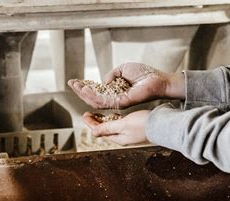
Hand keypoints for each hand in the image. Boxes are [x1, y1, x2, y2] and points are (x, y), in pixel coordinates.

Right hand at [68, 63, 184, 108]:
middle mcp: (114, 99)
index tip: (73, 81)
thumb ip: (111, 75)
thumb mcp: (123, 69)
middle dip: (80, 91)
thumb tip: (103, 81)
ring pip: (96, 102)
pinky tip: (86, 89)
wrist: (158, 79)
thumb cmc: (144, 75)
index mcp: (114, 92)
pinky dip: (94, 96)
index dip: (83, 87)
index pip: (95, 92)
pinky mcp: (122, 103)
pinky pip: (104, 101)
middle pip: (93, 99)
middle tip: (71, 83)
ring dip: (84, 94)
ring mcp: (118, 102)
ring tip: (76, 86)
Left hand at [83, 110, 150, 145]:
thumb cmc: (145, 124)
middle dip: (96, 122)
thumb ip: (108, 128)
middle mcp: (123, 137)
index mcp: (119, 138)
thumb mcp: (124, 125)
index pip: (99, 131)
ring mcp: (129, 133)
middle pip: (104, 130)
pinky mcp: (135, 128)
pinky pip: (120, 124)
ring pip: (112, 127)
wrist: (164, 124)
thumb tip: (94, 132)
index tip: (85, 115)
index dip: (91, 123)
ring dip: (104, 120)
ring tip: (98, 114)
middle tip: (89, 114)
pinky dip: (113, 119)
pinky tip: (113, 115)